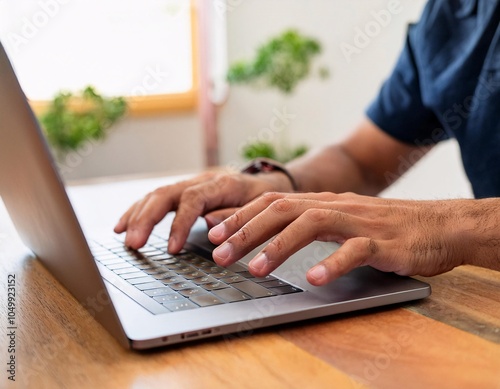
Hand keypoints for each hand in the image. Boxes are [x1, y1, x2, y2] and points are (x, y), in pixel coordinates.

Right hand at [114, 170, 294, 250]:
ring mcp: (190, 185)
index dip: (179, 223)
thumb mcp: (260, 208)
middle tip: (134, 243)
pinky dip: (138, 212)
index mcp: (222, 183)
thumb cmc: (265, 200)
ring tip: (125, 237)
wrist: (268, 185)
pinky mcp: (183, 193)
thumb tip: (209, 224)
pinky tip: (124, 225)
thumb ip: (236, 216)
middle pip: (166, 194)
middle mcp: (201, 181)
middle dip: (147, 219)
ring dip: (137, 216)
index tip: (172, 248)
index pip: (192, 199)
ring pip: (157, 195)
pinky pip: (156, 199)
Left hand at [208, 192, 498, 284]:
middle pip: (283, 210)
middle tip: (219, 255)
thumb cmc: (383, 227)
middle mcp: (335, 207)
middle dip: (247, 232)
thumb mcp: (340, 219)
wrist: (437, 225)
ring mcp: (359, 222)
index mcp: (322, 202)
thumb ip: (307, 222)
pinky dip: (332, 264)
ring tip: (254, 270)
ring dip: (279, 247)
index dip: (240, 216)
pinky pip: (355, 251)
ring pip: (312, 224)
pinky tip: (313, 279)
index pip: (272, 202)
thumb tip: (269, 234)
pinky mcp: (383, 243)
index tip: (212, 232)